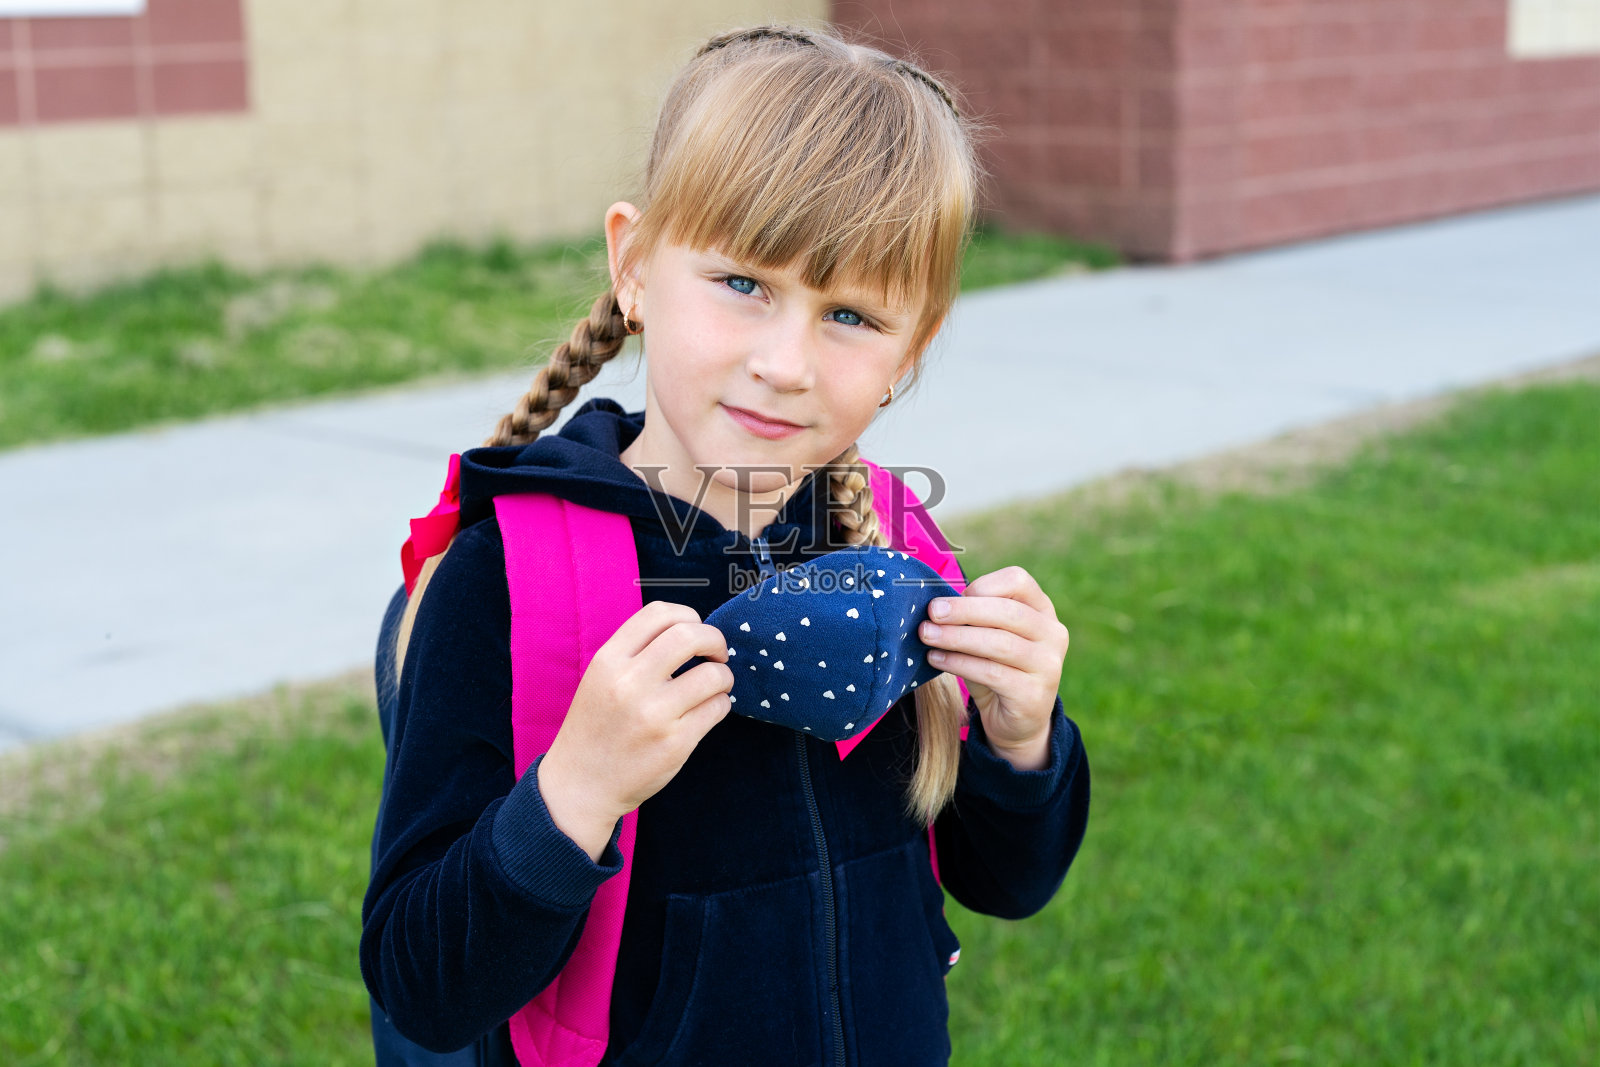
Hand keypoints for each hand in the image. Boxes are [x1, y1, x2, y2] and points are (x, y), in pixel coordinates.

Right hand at [538, 601, 732, 859]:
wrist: (580, 785)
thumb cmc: (596, 728)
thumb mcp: (600, 678)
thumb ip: (636, 652)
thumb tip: (690, 630)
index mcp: (609, 661)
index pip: (658, 613)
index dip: (687, 615)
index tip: (695, 630)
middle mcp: (630, 683)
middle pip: (690, 635)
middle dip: (714, 640)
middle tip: (717, 654)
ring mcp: (655, 714)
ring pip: (713, 674)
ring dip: (723, 676)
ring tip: (715, 685)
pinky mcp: (676, 743)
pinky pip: (717, 708)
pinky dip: (721, 703)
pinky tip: (709, 709)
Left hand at [918, 566, 1068, 771]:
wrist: (1016, 722)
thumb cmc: (996, 668)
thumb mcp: (987, 637)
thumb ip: (972, 619)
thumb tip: (935, 606)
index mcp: (1042, 610)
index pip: (1018, 581)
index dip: (983, 585)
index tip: (953, 596)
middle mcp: (1053, 634)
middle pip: (1008, 611)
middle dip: (964, 610)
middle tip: (931, 613)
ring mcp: (1048, 665)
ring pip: (999, 643)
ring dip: (957, 637)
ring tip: (927, 635)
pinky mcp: (1034, 694)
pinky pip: (992, 673)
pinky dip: (960, 663)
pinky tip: (937, 658)